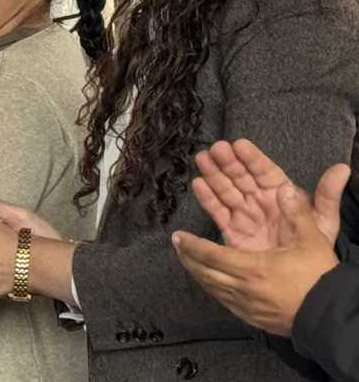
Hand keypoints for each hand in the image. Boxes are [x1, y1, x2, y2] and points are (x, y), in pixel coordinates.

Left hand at [174, 166, 348, 336]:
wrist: (330, 317)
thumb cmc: (320, 279)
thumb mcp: (313, 241)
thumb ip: (298, 214)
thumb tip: (285, 189)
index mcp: (253, 268)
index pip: (211, 255)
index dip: (191, 245)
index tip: (177, 236)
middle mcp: (243, 288)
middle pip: (204, 273)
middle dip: (187, 258)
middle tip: (177, 246)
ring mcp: (245, 306)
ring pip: (211, 288)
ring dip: (197, 272)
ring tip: (187, 260)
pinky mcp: (251, 317)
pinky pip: (223, 300)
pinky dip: (212, 288)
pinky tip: (210, 282)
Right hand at [193, 139, 343, 250]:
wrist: (299, 285)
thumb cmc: (314, 251)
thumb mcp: (324, 222)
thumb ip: (328, 195)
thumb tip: (342, 169)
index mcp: (282, 196)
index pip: (265, 172)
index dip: (252, 159)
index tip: (239, 145)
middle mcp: (261, 202)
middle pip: (242, 178)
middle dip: (228, 163)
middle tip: (216, 149)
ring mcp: (245, 216)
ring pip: (227, 191)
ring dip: (214, 175)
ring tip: (202, 159)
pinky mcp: (232, 232)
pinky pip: (218, 212)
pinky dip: (208, 198)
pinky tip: (198, 184)